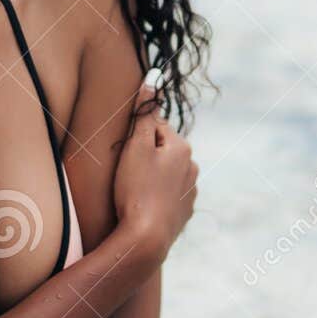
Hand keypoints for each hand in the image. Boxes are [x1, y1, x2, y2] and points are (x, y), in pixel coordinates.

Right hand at [113, 73, 198, 261]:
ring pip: (165, 174)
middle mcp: (192, 168)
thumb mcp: (135, 147)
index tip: (123, 155)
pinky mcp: (183, 213)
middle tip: (125, 174)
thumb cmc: (136, 190)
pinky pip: (167, 196)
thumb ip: (144, 113)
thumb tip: (154, 79)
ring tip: (132, 192)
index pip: (155, 128)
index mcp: (182, 148)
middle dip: (144, 157)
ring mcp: (190, 192)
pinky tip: (141, 207)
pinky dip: (155, 198)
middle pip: (162, 151)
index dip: (135, 138)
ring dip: (151, 177)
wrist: (146, 239)